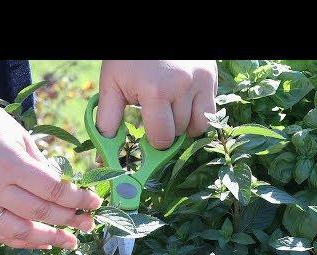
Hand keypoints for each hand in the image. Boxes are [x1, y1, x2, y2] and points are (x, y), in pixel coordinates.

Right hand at [0, 79, 100, 249]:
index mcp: (9, 163)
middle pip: (40, 212)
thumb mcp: (22, 139)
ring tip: (70, 241)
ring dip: (50, 238)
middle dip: (70, 220)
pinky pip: (0, 235)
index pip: (52, 190)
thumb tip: (69, 193)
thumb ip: (43, 168)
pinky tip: (43, 242)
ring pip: (21, 231)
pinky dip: (24, 242)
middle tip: (89, 224)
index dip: (78, 199)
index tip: (95, 203)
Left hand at [96, 60, 217, 148]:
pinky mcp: (211, 77)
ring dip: (184, 125)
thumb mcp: (112, 84)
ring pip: (198, 126)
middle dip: (167, 131)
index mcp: (155, 91)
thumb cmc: (129, 59)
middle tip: (156, 115)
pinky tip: (184, 101)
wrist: (151, 31)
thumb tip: (105, 160)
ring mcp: (200, 81)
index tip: (148, 134)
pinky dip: (198, 114)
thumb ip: (107, 122)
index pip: (162, 139)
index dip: (154, 142)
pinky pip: (210, 112)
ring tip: (170, 108)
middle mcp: (182, 87)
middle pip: (179, 134)